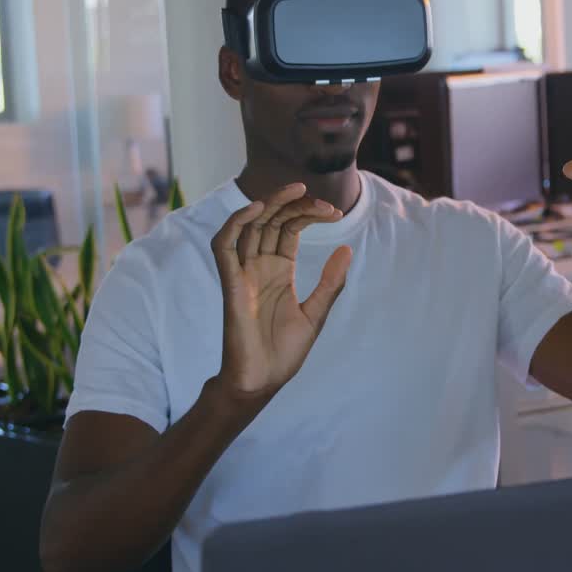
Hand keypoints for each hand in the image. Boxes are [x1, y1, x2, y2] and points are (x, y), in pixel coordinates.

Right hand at [211, 184, 352, 399]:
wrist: (263, 380)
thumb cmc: (285, 351)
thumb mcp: (316, 313)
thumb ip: (331, 282)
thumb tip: (347, 249)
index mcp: (279, 269)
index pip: (289, 228)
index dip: (308, 214)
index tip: (334, 214)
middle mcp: (259, 266)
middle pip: (271, 220)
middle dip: (295, 204)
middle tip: (322, 201)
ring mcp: (243, 273)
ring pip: (249, 225)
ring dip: (269, 203)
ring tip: (295, 191)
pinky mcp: (231, 284)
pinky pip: (224, 246)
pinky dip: (236, 224)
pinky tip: (258, 209)